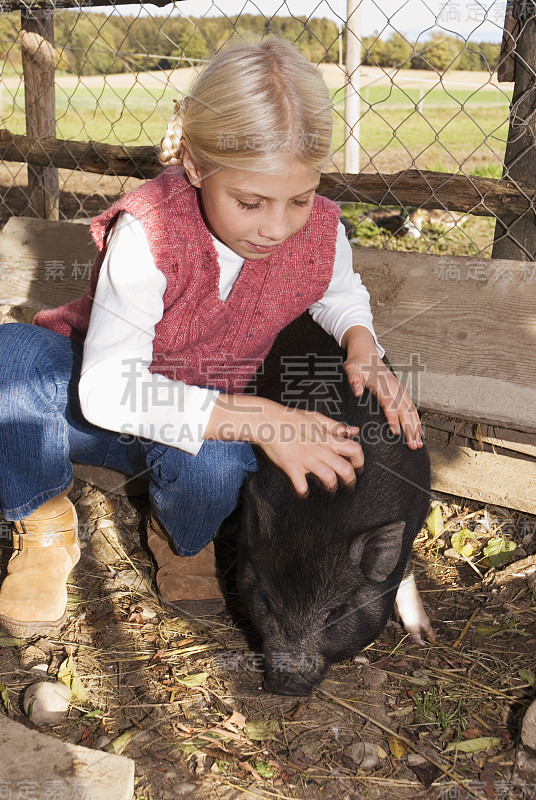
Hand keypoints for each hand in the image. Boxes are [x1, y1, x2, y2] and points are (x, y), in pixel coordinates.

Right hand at [257, 404, 363, 496]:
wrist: (267, 421)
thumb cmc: (290, 419)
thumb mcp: (316, 417)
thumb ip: (336, 426)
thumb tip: (354, 430)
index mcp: (327, 438)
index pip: (354, 449)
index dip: (359, 460)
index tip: (357, 466)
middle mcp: (320, 450)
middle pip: (345, 469)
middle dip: (350, 480)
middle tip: (348, 484)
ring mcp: (306, 460)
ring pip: (328, 479)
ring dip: (331, 488)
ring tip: (328, 489)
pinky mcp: (292, 467)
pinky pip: (302, 486)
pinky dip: (304, 493)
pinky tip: (304, 492)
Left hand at [341, 327, 422, 448]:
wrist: (366, 352)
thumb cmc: (357, 363)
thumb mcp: (351, 368)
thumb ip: (353, 379)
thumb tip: (357, 391)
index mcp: (382, 384)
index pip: (389, 403)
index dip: (393, 417)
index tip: (396, 432)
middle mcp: (394, 387)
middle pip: (404, 410)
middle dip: (410, 428)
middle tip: (413, 445)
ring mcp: (400, 389)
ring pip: (411, 410)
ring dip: (416, 427)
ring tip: (418, 444)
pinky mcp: (401, 392)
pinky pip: (411, 408)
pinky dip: (416, 420)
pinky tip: (419, 433)